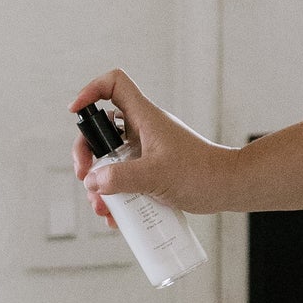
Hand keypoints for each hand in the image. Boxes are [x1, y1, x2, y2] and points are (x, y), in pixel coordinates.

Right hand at [69, 71, 238, 220]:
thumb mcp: (155, 175)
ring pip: (109, 160)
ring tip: (102, 208)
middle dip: (87, 154)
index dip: (90, 91)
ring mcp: (145, 151)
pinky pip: (123, 178)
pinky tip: (116, 217)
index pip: (113, 85)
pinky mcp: (150, 170)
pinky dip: (115, 196)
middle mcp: (142, 130)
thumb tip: (93, 183)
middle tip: (85, 177)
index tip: (75, 111)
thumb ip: (121, 178)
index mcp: (144, 117)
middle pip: (100, 130)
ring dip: (99, 184)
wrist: (226, 188)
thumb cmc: (200, 173)